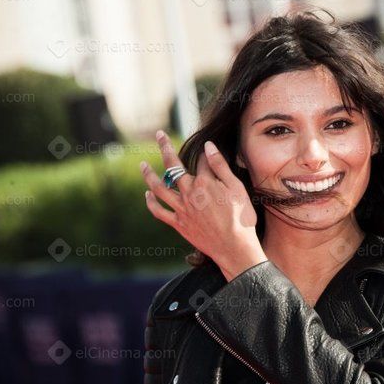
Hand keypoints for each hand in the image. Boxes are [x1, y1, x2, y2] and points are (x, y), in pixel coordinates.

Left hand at [140, 130, 266, 280]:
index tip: (206, 147)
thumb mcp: (237, 188)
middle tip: (158, 135)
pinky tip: (148, 195)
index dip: (204, 154)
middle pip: (173, 166)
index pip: (200, 161)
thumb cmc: (241, 218)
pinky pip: (159, 212)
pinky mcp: (179, 224)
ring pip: (159, 188)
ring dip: (148, 174)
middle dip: (165, 148)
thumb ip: (221, 166)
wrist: (234, 248)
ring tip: (142, 165)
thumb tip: (208, 146)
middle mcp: (189, 193)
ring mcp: (182, 209)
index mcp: (205, 182)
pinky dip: (151, 202)